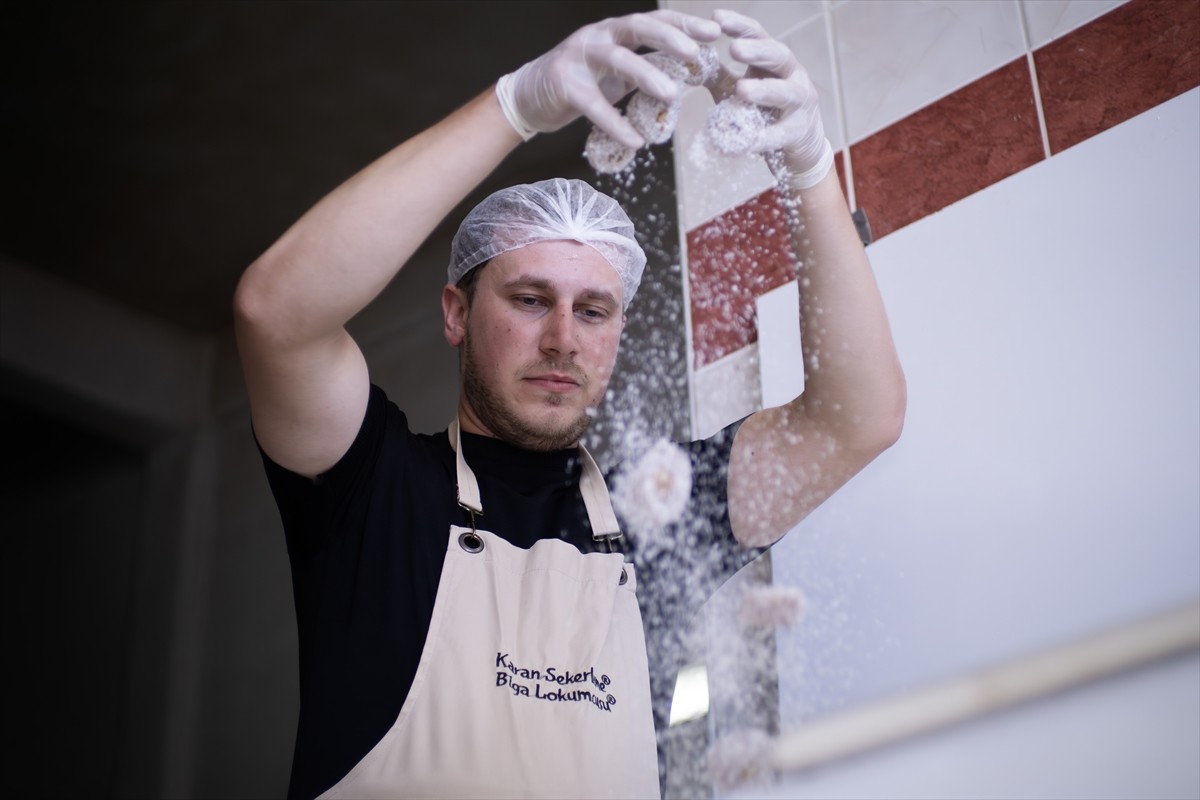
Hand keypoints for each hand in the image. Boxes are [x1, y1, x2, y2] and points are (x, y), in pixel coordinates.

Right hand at [497, 10, 719, 147]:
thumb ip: (643, 69)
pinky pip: (594, 105)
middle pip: (637, 27)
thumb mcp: (614, 72)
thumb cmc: (578, 83)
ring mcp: (579, 58)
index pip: (653, 21)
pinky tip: (635, 141)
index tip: (712, 33)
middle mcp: (598, 37)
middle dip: (668, 38)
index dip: (683, 24)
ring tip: (672, 95)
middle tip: (695, 55)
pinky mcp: (565, 85)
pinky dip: (616, 123)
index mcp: (614, 32)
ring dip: (646, 75)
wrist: (528, 96)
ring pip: (617, 60)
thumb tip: (683, 77)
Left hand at [714, 9, 832, 188]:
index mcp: (773, 61)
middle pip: (778, 56)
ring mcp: (800, 103)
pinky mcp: (798, 132)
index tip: (716, 17)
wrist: (798, 145)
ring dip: (763, 90)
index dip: (740, 25)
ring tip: (742, 90)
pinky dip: (763, 137)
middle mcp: (792, 75)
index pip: (758, 35)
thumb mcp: (739, 90)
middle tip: (734, 48)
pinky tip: (747, 141)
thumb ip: (719, 75)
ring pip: (785, 92)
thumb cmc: (766, 111)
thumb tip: (689, 61)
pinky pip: (780, 134)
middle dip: (757, 51)